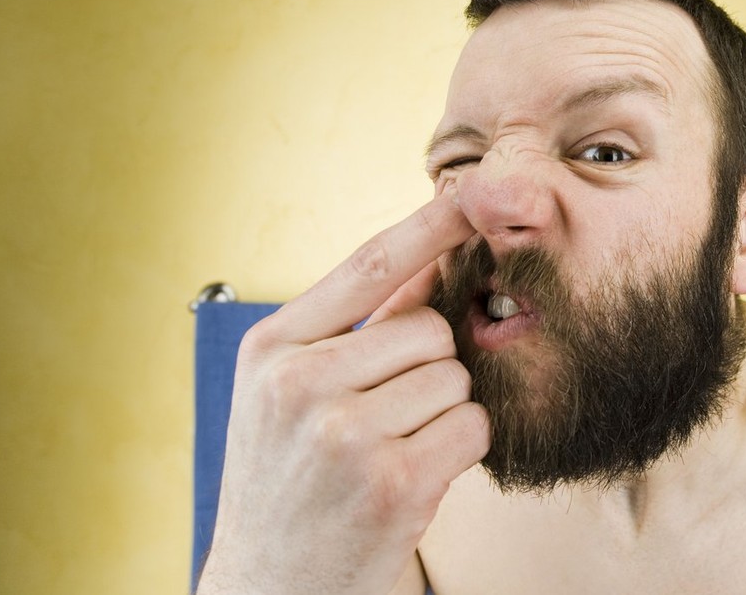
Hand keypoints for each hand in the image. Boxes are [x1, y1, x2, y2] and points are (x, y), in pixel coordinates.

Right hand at [198, 195, 489, 594]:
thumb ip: (352, 329)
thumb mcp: (289, 394)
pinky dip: (460, 450)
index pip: (369, 264)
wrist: (270, 588)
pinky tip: (415, 478)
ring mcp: (343, 435)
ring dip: (444, 412)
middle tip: (388, 417)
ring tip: (392, 451)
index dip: (431, 224)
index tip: (475, 191)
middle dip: (430, 367)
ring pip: (456, 378)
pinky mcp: (392, 483)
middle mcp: (299, 384)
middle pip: (429, 327)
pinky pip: (472, 427)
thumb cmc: (290, 482)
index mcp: (270, 349)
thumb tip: (428, 260)